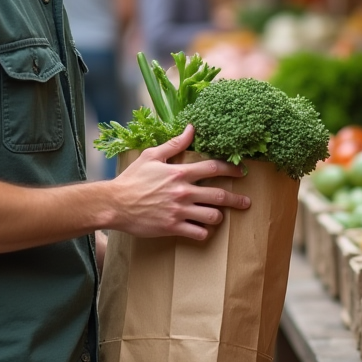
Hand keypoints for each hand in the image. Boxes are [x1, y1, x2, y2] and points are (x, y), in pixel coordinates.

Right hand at [109, 125, 248, 241]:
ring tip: (218, 216)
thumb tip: (191, 129)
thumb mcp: (151, 155)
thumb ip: (174, 144)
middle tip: (246, 202)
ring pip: (212, 216)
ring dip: (218, 217)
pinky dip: (203, 232)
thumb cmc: (132, 179)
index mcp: (179, 173)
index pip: (213, 168)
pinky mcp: (172, 227)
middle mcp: (183, 192)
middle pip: (219, 195)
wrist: (115, 203)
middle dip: (237, 199)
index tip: (242, 171)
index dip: (231, 169)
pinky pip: (198, 233)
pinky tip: (201, 229)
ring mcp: (179, 211)